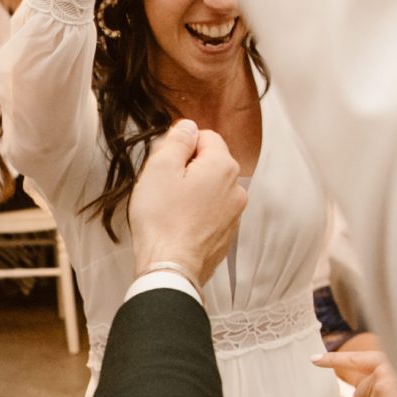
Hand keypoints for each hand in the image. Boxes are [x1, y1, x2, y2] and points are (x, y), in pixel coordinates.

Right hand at [127, 118, 245, 284]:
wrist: (170, 269)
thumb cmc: (162, 220)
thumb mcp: (160, 167)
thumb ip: (177, 140)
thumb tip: (188, 128)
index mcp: (223, 166)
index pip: (205, 136)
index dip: (180, 146)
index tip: (164, 164)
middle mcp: (236, 188)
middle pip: (209, 163)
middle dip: (186, 169)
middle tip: (162, 187)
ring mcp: (234, 214)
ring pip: (210, 188)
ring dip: (191, 192)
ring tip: (169, 209)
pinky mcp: (226, 234)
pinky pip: (210, 212)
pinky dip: (196, 213)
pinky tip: (177, 225)